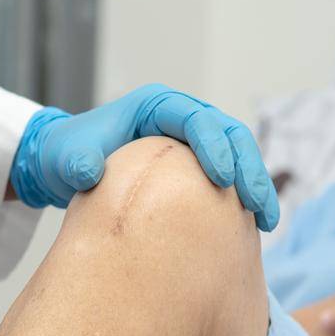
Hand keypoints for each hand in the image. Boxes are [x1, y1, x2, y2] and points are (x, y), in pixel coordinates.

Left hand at [8, 83, 279, 228]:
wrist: (67, 165)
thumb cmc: (68, 154)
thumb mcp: (67, 157)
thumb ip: (77, 162)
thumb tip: (88, 172)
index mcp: (157, 106)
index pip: (197, 120)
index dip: (213, 146)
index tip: (221, 179)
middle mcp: (181, 118)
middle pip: (230, 134)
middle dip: (248, 168)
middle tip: (257, 205)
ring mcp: (193, 142)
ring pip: (239, 156)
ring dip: (256, 185)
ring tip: (267, 221)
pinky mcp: (197, 166)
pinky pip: (230, 177)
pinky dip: (244, 199)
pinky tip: (254, 229)